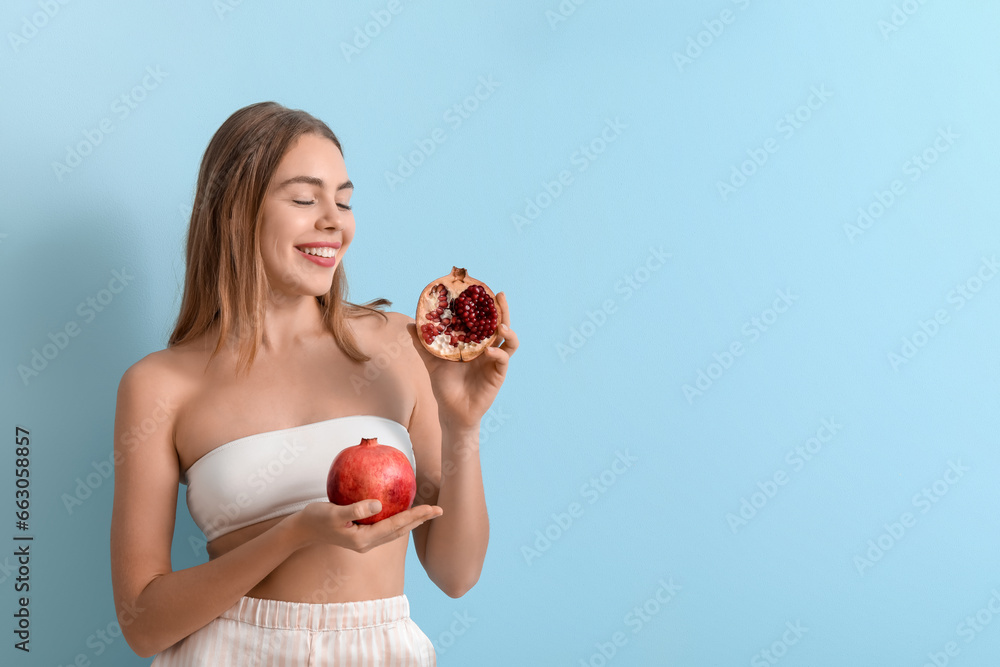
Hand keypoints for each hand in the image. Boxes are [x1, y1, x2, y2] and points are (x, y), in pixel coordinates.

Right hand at [290, 500, 442, 552]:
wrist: (301, 530)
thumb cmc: (315, 519)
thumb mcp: (333, 512)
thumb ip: (356, 509)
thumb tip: (379, 504)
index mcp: (365, 540)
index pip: (397, 526)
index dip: (417, 517)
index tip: (433, 509)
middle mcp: (368, 543)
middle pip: (401, 530)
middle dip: (420, 520)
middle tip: (439, 510)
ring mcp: (365, 541)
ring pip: (395, 530)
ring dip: (412, 521)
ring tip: (427, 512)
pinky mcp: (362, 535)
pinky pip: (386, 526)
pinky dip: (398, 518)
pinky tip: (401, 507)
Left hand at [407, 291, 518, 430]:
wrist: (450, 411)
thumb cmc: (444, 385)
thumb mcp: (432, 361)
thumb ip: (423, 344)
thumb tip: (411, 325)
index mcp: (475, 343)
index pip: (484, 320)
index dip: (485, 306)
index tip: (482, 290)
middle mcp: (488, 349)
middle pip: (501, 325)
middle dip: (503, 310)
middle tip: (499, 296)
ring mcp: (494, 361)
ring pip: (510, 342)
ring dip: (508, 331)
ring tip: (500, 326)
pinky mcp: (497, 375)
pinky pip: (502, 361)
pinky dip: (497, 354)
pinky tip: (487, 352)